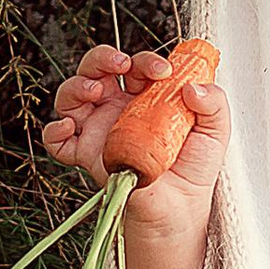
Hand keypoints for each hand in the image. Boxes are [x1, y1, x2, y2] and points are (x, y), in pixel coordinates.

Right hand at [41, 45, 229, 268]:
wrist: (179, 210)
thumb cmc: (194, 169)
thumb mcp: (215, 132)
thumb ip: (214, 103)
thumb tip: (193, 86)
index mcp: (145, 97)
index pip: (136, 66)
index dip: (145, 60)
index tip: (163, 72)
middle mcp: (117, 108)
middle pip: (96, 69)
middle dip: (102, 58)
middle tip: (120, 65)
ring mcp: (99, 130)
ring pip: (71, 96)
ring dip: (76, 85)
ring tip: (95, 91)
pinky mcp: (86, 156)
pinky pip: (56, 140)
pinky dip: (54, 130)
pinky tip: (70, 127)